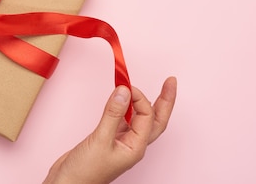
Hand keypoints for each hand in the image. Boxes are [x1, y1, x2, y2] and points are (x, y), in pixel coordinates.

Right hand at [43, 77, 176, 183]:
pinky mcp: (109, 138)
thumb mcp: (100, 140)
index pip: (147, 116)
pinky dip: (125, 107)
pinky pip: (124, 120)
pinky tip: (123, 100)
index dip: (139, 98)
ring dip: (144, 102)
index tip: (125, 86)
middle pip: (156, 119)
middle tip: (170, 82)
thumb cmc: (85, 172)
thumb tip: (124, 92)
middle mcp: (132, 144)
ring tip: (150, 88)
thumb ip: (113, 114)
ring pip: (140, 119)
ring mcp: (122, 142)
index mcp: (136, 148)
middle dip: (165, 100)